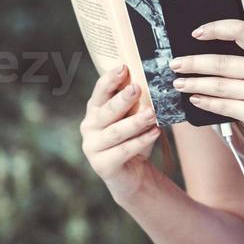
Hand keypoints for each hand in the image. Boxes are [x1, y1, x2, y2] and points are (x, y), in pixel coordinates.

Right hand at [80, 65, 160, 205]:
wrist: (132, 175)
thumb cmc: (133, 140)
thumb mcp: (134, 118)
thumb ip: (136, 104)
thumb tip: (150, 83)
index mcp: (95, 110)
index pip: (100, 92)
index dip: (110, 79)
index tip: (124, 68)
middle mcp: (89, 127)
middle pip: (107, 111)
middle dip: (123, 99)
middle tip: (137, 88)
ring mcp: (92, 147)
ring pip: (116, 131)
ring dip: (136, 121)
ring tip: (152, 113)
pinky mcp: (101, 165)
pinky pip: (123, 150)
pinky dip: (141, 141)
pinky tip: (155, 132)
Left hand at [169, 19, 243, 155]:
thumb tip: (210, 56)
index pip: (240, 30)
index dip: (215, 28)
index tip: (196, 32)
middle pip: (220, 62)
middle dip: (192, 63)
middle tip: (175, 63)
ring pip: (217, 85)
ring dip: (193, 83)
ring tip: (179, 82)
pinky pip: (222, 105)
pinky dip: (205, 102)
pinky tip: (195, 98)